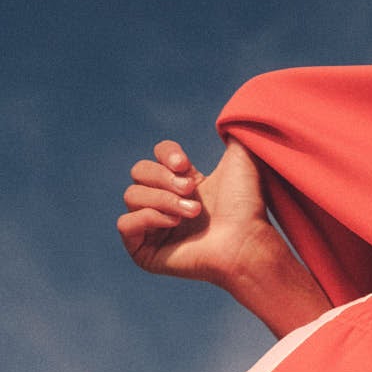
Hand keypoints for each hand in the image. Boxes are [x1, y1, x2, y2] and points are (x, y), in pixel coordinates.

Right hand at [117, 138, 278, 288]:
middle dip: (164, 178)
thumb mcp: (241, 161)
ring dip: (162, 199)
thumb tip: (232, 119)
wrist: (245, 241)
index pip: (157, 154)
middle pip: (139, 171)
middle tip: (191, 192)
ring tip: (191, 212)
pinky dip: (147, 217)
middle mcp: (166, 204)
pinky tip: (173, 223)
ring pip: (131, 196)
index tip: (186, 164)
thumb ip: (235, 134)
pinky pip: (125, 223)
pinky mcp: (144, 252)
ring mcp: (154, 228)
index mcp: (184, 183)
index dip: (167, 154)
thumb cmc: (246, 207)